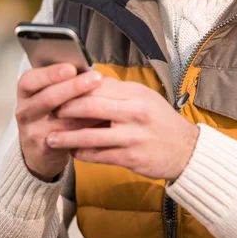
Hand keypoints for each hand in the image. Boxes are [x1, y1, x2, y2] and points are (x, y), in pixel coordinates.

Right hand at [16, 64, 103, 181]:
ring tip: (105, 99)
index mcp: (26, 91)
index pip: (31, 80)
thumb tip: (89, 70)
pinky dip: (86, 128)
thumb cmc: (50, 113)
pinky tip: (101, 120)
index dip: (51, 74)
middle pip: (47, 98)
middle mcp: (25, 110)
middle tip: (96, 78)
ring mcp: (32, 131)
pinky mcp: (44, 148)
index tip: (72, 68)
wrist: (39, 149)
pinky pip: (67, 137)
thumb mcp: (50, 95)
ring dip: (85, 108)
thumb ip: (64, 82)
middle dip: (74, 87)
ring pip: (61, 118)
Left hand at [47, 77, 199, 180]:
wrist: (186, 150)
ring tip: (51, 137)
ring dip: (67, 137)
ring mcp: (132, 137)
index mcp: (136, 94)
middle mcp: (134, 113)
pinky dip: (81, 154)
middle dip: (66, 109)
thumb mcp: (145, 98)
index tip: (59, 90)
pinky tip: (72, 152)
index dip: (75, 88)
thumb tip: (89, 79)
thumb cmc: (161, 121)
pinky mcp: (130, 158)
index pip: (98, 86)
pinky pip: (98, 155)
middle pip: (90, 107)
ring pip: (90, 136)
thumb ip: (118, 90)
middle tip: (50, 111)